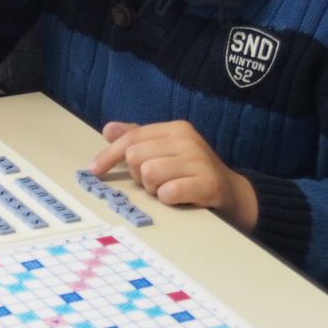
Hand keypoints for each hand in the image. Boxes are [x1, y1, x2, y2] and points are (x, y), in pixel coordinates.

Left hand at [90, 120, 258, 231]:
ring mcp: (199, 160)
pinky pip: (168, 193)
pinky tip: (179, 197)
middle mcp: (187, 140)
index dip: (108, 156)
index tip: (93, 170)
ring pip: (148, 175)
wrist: (233, 194)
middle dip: (138, 175)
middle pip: (135, 157)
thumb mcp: (167, 151)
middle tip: (156, 181)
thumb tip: (108, 129)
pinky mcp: (207, 183)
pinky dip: (168, 199)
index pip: (131, 138)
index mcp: (176, 128)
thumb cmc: (193, 172)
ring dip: (153, 189)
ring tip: (169, 188)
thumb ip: (138, 139)